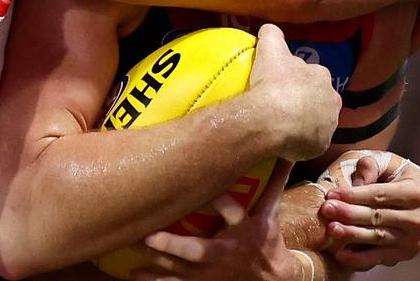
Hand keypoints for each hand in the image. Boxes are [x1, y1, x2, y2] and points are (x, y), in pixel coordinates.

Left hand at [133, 173, 310, 280]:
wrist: (273, 279)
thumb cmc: (267, 238)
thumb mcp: (271, 212)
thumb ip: (272, 183)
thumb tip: (285, 151)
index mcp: (244, 230)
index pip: (234, 214)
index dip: (222, 202)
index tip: (209, 190)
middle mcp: (226, 252)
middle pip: (199, 250)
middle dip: (174, 245)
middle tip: (149, 235)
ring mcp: (213, 272)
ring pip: (182, 270)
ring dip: (158, 261)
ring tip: (134, 250)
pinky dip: (156, 280)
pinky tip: (134, 274)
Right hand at [249, 24, 341, 161]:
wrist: (272, 117)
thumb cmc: (273, 81)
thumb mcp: (270, 48)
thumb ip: (272, 34)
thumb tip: (269, 28)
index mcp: (321, 76)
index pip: (312, 76)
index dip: (297, 79)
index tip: (282, 85)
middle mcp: (332, 99)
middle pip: (318, 99)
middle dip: (305, 101)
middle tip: (282, 105)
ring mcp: (328, 124)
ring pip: (316, 122)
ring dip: (304, 122)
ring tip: (283, 125)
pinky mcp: (321, 144)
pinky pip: (311, 142)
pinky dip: (301, 141)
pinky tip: (285, 140)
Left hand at [318, 153, 419, 270]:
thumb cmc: (404, 179)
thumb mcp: (391, 164)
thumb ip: (371, 167)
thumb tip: (356, 183)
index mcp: (416, 192)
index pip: (380, 195)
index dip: (354, 195)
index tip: (332, 194)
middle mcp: (418, 218)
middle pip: (378, 217)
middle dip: (349, 214)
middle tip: (327, 210)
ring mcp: (413, 239)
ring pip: (378, 238)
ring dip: (352, 235)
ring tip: (332, 229)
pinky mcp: (406, 253)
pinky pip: (380, 257)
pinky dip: (360, 259)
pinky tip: (341, 255)